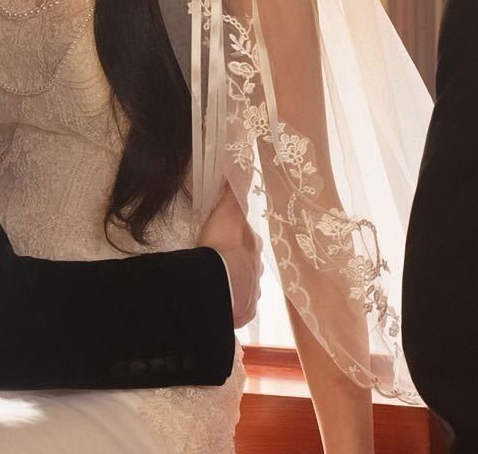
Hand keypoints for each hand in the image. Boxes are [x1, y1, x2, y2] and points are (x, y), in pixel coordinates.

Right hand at [196, 185, 261, 328]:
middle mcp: (257, 270)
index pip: (246, 239)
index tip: (223, 242)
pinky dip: (233, 306)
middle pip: (248, 264)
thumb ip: (233, 191)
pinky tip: (222, 305)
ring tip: (220, 288)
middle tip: (219, 267)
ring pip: (246, 286)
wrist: (219, 284)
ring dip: (236, 286)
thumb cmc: (221, 246)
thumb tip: (243, 165)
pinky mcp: (245, 312)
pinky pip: (240, 308)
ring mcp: (252, 292)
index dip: (236, 240)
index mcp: (253, 247)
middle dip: (237, 265)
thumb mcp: (226, 212)